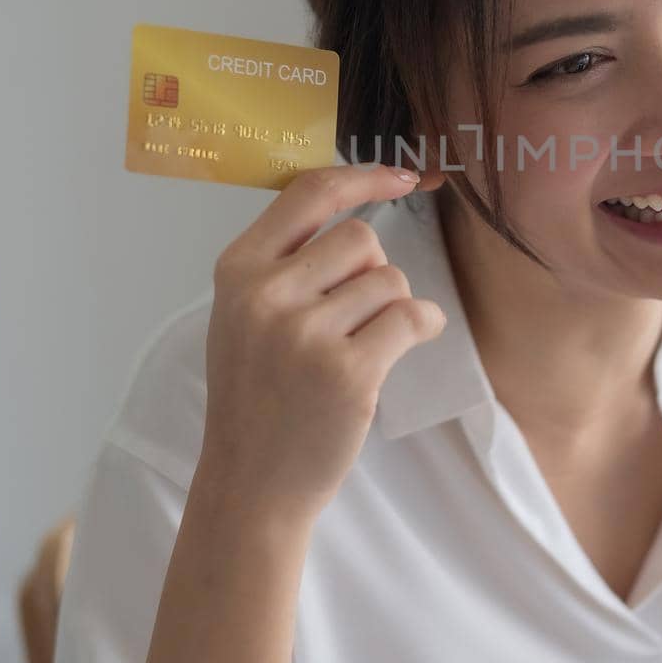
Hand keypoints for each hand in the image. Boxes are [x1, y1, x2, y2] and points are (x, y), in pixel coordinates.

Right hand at [196, 163, 447, 519]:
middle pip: (361, 239)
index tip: (403, 177)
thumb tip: (357, 205)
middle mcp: (265, 295)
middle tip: (355, 318)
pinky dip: (423, 326)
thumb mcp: (244, 316)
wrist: (251, 485)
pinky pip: (412, 317)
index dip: (364, 177)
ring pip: (390, 280)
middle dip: (374, 272)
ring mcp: (305, 334)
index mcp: (237, 271)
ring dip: (394, 307)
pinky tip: (408, 345)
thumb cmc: (257, 397)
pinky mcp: (348, 372)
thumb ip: (286, 263)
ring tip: (365, 345)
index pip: (309, 193)